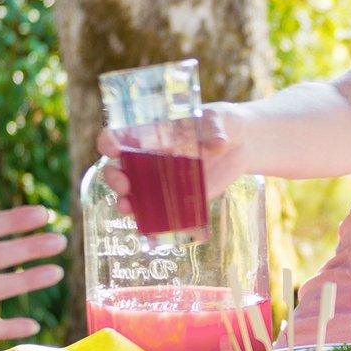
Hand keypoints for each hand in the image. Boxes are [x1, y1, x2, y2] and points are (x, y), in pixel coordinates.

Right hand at [94, 105, 243, 216]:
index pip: (119, 136)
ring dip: (126, 202)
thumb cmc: (222, 123)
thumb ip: (214, 128)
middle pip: (119, 169)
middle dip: (115, 178)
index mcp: (151, 133)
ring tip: (128, 208)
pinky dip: (152, 224)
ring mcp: (161, 181)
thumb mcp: (219, 119)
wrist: (240, 144)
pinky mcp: (177, 199)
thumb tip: (218, 142)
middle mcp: (149, 159)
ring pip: (133, 194)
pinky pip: (158, 214)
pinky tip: (150, 231)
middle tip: (124, 184)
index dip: (109, 141)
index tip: (112, 149)